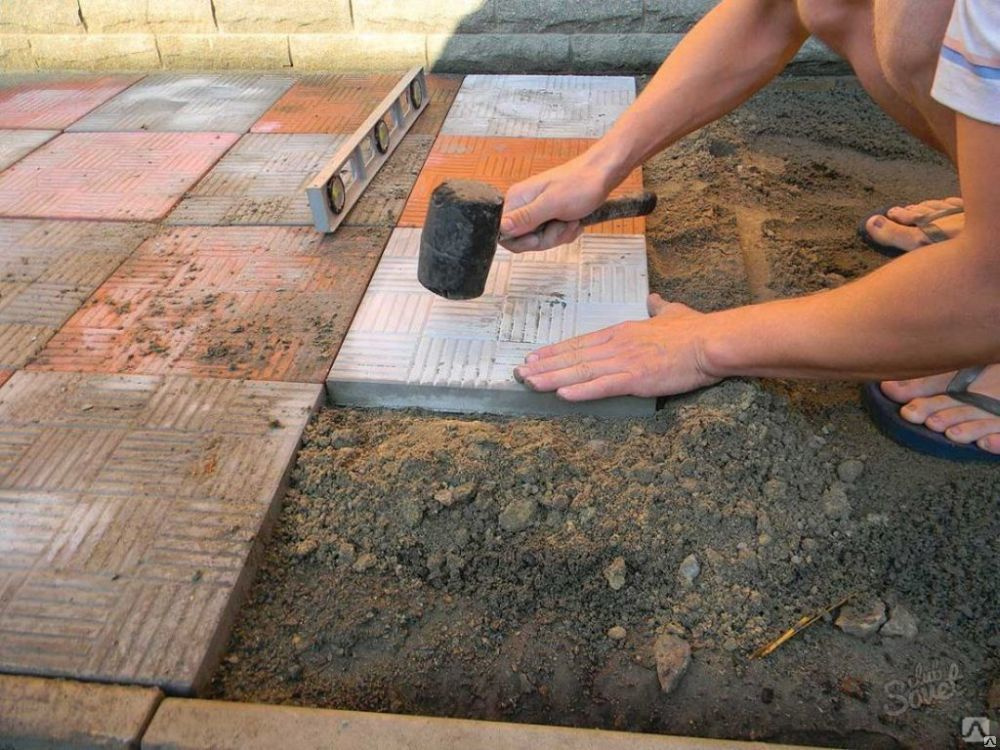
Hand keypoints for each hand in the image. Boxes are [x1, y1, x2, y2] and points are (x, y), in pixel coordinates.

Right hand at [499, 154, 611, 252]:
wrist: (602, 175)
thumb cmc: (581, 183)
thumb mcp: (553, 204)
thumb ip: (525, 217)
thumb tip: (501, 228)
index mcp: (517, 199)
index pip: (504, 234)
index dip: (522, 241)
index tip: (539, 235)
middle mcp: (523, 205)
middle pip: (523, 240)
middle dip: (546, 238)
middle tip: (561, 224)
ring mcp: (535, 211)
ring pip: (539, 240)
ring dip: (559, 235)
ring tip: (570, 220)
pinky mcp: (548, 215)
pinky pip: (550, 236)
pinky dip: (564, 232)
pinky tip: (573, 221)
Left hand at [513, 294, 722, 399]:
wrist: (711, 342)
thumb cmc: (695, 329)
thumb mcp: (671, 312)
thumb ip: (657, 307)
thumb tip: (653, 299)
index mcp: (622, 332)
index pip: (580, 343)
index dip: (555, 351)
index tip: (535, 357)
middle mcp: (617, 345)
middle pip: (573, 357)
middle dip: (544, 366)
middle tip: (520, 373)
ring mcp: (625, 362)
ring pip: (581, 371)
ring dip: (553, 378)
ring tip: (530, 383)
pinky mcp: (636, 379)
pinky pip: (603, 386)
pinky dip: (581, 390)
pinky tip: (562, 394)